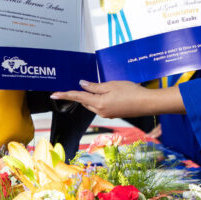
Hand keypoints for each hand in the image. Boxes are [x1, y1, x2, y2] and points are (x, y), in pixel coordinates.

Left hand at [51, 80, 183, 117]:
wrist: (146, 103)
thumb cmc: (131, 92)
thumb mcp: (111, 85)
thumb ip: (95, 86)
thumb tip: (82, 84)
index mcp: (99, 103)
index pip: (78, 97)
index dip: (65, 95)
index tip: (54, 95)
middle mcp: (101, 111)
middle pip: (85, 102)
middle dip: (80, 95)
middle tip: (76, 86)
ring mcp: (107, 114)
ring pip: (92, 105)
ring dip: (91, 97)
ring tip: (98, 87)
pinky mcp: (113, 114)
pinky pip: (101, 107)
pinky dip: (99, 100)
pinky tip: (107, 93)